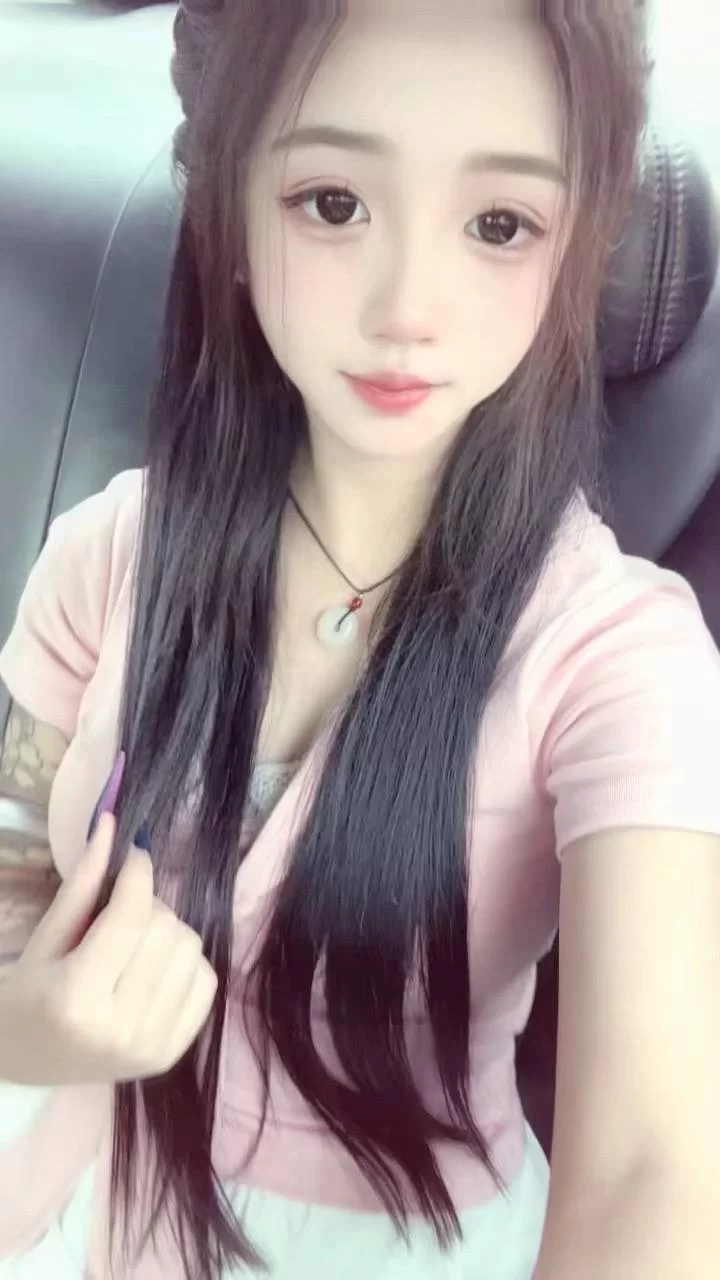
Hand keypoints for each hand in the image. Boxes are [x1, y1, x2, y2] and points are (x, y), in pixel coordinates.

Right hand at [0, 813, 217, 1085]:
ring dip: (170, 930)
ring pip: (192, 949)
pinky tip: (154, 966)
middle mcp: (120, 1028)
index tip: (133, 854)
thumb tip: (113, 823)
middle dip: (148, 903)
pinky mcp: (172, 1055)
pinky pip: (207, 980)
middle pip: (167, 929)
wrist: (22, 1063)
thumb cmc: (26, 995)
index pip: (131, 915)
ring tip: (136, 940)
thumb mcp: (45, 938)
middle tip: (122, 909)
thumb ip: (82, 882)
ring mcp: (150, 1047)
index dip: (137, 871)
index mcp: (76, 998)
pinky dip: (186, 962)